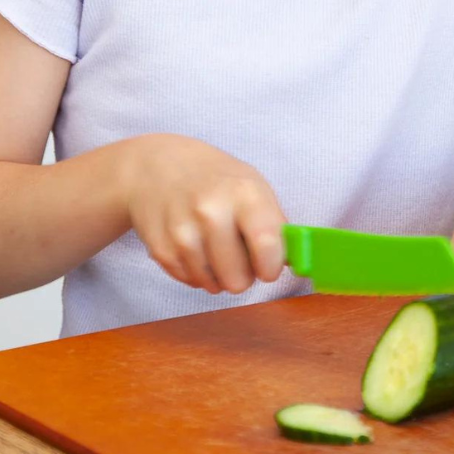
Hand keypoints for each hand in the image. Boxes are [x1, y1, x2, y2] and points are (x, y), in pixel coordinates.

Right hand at [120, 134, 286, 293]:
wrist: (159, 167)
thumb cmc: (216, 178)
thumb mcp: (252, 186)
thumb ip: (274, 224)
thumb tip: (294, 262)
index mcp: (243, 192)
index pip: (267, 246)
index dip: (272, 266)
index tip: (269, 265)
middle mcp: (211, 211)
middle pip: (238, 279)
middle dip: (244, 273)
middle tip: (239, 251)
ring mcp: (182, 232)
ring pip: (215, 286)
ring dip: (219, 273)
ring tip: (215, 245)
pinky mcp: (161, 250)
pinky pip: (191, 282)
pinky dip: (197, 272)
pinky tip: (195, 245)